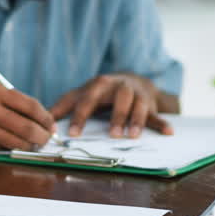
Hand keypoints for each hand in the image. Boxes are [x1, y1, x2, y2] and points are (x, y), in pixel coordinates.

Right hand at [0, 80, 54, 151]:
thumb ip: (6, 99)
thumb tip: (37, 115)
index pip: (30, 105)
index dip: (45, 117)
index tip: (51, 125)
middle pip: (27, 125)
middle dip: (42, 136)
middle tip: (46, 140)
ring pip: (15, 141)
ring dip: (28, 146)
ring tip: (33, 146)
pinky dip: (7, 149)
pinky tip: (10, 147)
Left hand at [50, 73, 173, 138]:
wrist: (129, 79)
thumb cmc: (100, 92)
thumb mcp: (81, 94)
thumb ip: (63, 106)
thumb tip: (45, 121)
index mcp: (99, 85)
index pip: (88, 100)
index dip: (80, 117)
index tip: (74, 134)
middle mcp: (119, 87)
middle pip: (120, 99)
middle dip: (116, 116)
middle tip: (112, 135)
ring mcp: (136, 94)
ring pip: (139, 105)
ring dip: (137, 120)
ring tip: (132, 136)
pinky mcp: (150, 103)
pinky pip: (157, 114)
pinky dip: (163, 123)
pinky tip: (169, 132)